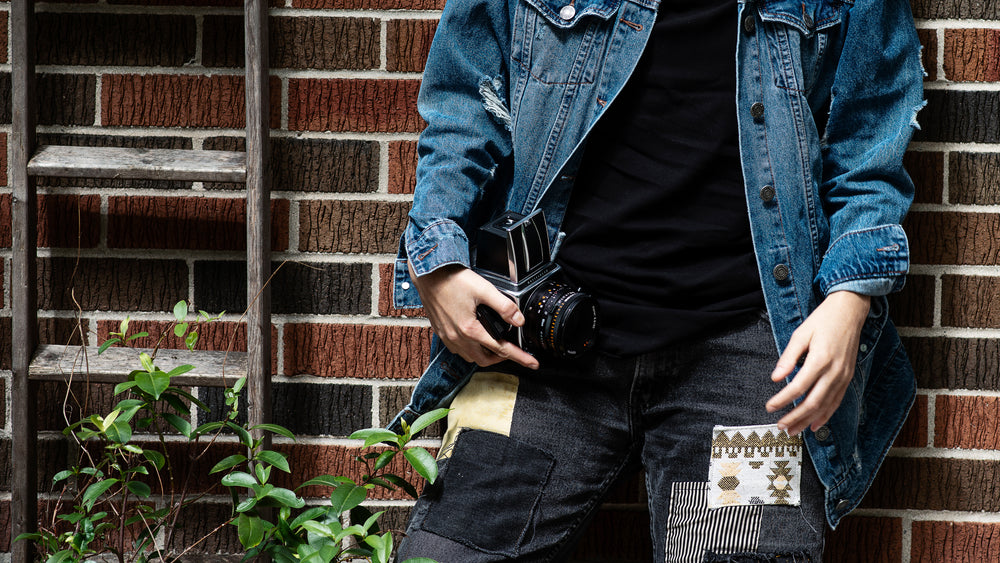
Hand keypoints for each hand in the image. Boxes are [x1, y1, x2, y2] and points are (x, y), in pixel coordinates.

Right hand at [408, 262, 538, 369]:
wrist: (428, 275)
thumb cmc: (452, 280)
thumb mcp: (484, 289)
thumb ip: (504, 305)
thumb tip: (519, 320)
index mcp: (470, 329)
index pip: (501, 350)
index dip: (519, 357)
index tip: (532, 363)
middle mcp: (458, 337)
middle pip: (484, 360)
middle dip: (501, 359)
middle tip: (512, 351)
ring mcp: (448, 337)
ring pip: (469, 357)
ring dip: (484, 355)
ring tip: (494, 346)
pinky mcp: (441, 332)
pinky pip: (457, 350)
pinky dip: (469, 350)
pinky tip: (474, 339)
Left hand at [765, 291, 870, 434]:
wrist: (850, 311)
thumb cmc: (823, 320)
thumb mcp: (800, 334)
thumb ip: (788, 357)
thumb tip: (775, 377)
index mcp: (820, 359)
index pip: (798, 387)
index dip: (782, 400)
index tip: (770, 407)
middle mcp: (834, 371)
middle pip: (813, 402)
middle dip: (795, 417)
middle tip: (781, 426)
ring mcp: (843, 376)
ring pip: (825, 406)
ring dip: (808, 420)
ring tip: (794, 430)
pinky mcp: (848, 377)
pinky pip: (836, 401)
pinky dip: (826, 415)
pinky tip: (815, 425)